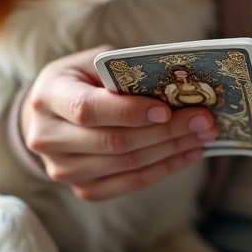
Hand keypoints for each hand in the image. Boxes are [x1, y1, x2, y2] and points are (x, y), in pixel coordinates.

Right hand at [20, 45, 218, 200]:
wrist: (50, 115)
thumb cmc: (80, 80)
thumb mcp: (94, 63)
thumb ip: (124, 71)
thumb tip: (175, 83)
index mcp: (48, 97)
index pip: (87, 110)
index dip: (128, 112)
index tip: (166, 110)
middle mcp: (48, 138)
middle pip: (114, 142)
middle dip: (165, 131)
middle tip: (203, 119)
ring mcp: (63, 169)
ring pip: (126, 165)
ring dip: (171, 150)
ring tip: (203, 134)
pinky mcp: (82, 189)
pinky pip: (129, 183)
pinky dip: (164, 169)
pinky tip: (188, 153)